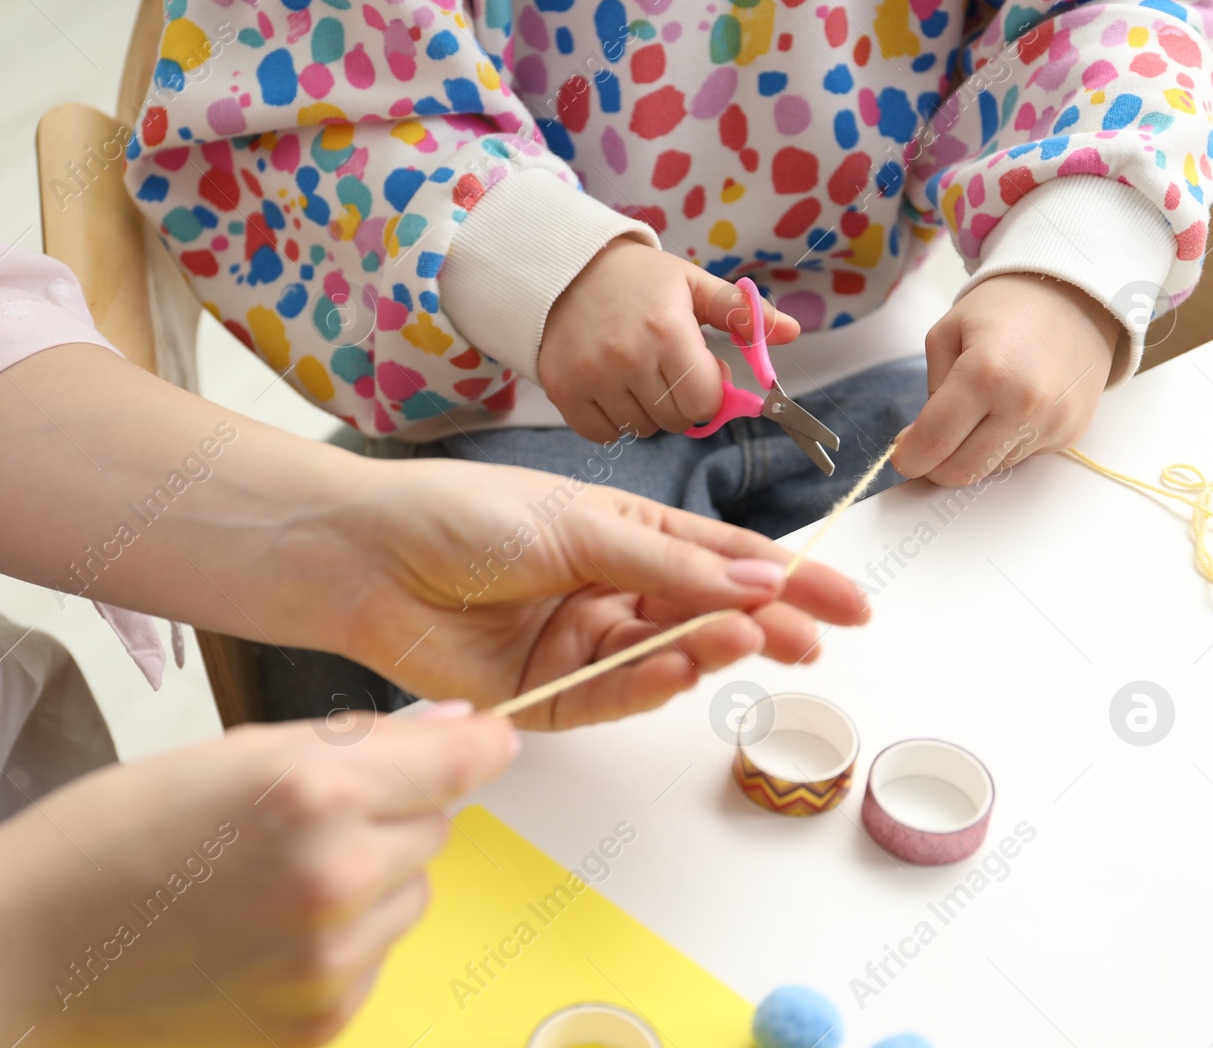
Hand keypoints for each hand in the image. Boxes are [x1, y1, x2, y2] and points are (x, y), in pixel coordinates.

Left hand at [0, 345, 864, 731]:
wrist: (364, 558)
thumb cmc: (462, 514)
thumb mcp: (579, 524)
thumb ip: (669, 563)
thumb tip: (763, 576)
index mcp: (623, 534)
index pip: (723, 558)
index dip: (788, 579)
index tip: (848, 602)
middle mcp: (609, 589)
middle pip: (707, 614)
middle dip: (766, 625)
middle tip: (817, 640)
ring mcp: (579, 642)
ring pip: (666, 658)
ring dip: (711, 650)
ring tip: (752, 639)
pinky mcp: (543, 694)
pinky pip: (611, 697)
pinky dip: (649, 684)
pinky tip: (681, 665)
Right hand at [0, 707, 514, 1046]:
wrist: (23, 959)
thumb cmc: (106, 843)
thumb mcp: (230, 754)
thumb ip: (351, 742)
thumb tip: (450, 730)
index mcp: (310, 792)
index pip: (453, 763)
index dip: (481, 745)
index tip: (492, 739)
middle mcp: (334, 879)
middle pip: (438, 828)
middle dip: (397, 812)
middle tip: (310, 814)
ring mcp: (329, 963)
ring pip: (412, 896)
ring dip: (374, 879)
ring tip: (275, 878)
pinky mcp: (319, 1024)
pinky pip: (376, 959)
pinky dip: (345, 941)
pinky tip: (265, 931)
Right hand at [538, 237, 799, 441]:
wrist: (566, 268)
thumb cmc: (639, 280)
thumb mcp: (693, 284)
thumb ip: (742, 312)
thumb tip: (792, 332)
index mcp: (666, 330)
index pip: (704, 403)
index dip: (710, 393)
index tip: (701, 372)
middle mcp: (626, 356)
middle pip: (674, 421)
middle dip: (680, 403)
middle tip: (667, 370)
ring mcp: (590, 376)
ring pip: (640, 430)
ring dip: (646, 412)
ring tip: (636, 374)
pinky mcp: (563, 390)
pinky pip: (603, 434)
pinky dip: (612, 421)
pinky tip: (611, 388)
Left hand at [892, 273, 1122, 485]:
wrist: (1076, 296)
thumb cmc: (1004, 309)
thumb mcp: (947, 333)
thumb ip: (930, 389)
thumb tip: (922, 439)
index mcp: (985, 373)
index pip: (934, 441)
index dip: (909, 458)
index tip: (901, 456)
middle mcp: (1023, 404)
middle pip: (961, 471)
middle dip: (934, 468)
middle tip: (927, 447)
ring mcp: (1052, 422)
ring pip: (990, 468)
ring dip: (972, 453)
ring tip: (979, 412)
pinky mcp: (1070, 433)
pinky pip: (1021, 457)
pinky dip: (1004, 444)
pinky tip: (1010, 409)